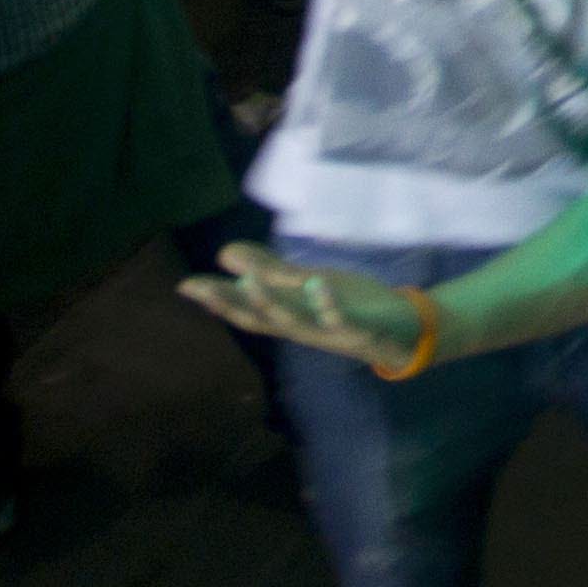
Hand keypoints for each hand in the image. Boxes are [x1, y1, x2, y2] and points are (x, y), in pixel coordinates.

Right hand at [176, 242, 430, 370]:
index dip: (216, 299)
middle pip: (259, 318)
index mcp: (288, 315)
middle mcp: (302, 328)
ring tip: (250, 280)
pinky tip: (316, 285)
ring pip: (292, 322)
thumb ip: (270, 270)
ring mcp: (329, 332)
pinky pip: (340, 321)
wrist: (402, 331)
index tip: (185, 284)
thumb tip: (225, 253)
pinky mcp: (359, 331)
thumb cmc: (349, 307)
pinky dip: (327, 305)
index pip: (245, 309)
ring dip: (270, 303)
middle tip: (200, 287)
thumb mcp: (306, 284)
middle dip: (229, 303)